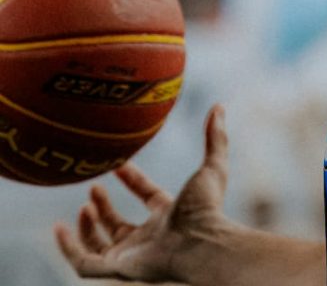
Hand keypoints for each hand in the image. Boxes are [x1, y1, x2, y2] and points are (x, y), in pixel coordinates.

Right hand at [54, 103, 227, 281]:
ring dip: (88, 228)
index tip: (119, 163)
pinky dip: (69, 249)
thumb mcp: (212, 168)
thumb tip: (218, 106)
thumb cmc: (207, 210)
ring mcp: (131, 257)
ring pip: (101, 247)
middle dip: (105, 209)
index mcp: (169, 215)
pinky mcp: (116, 270)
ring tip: (84, 206)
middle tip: (94, 186)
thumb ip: (215, 138)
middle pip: (120, 227)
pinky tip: (59, 228)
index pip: (147, 197)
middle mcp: (150, 238)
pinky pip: (84, 264)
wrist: (200, 245)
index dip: (133, 179)